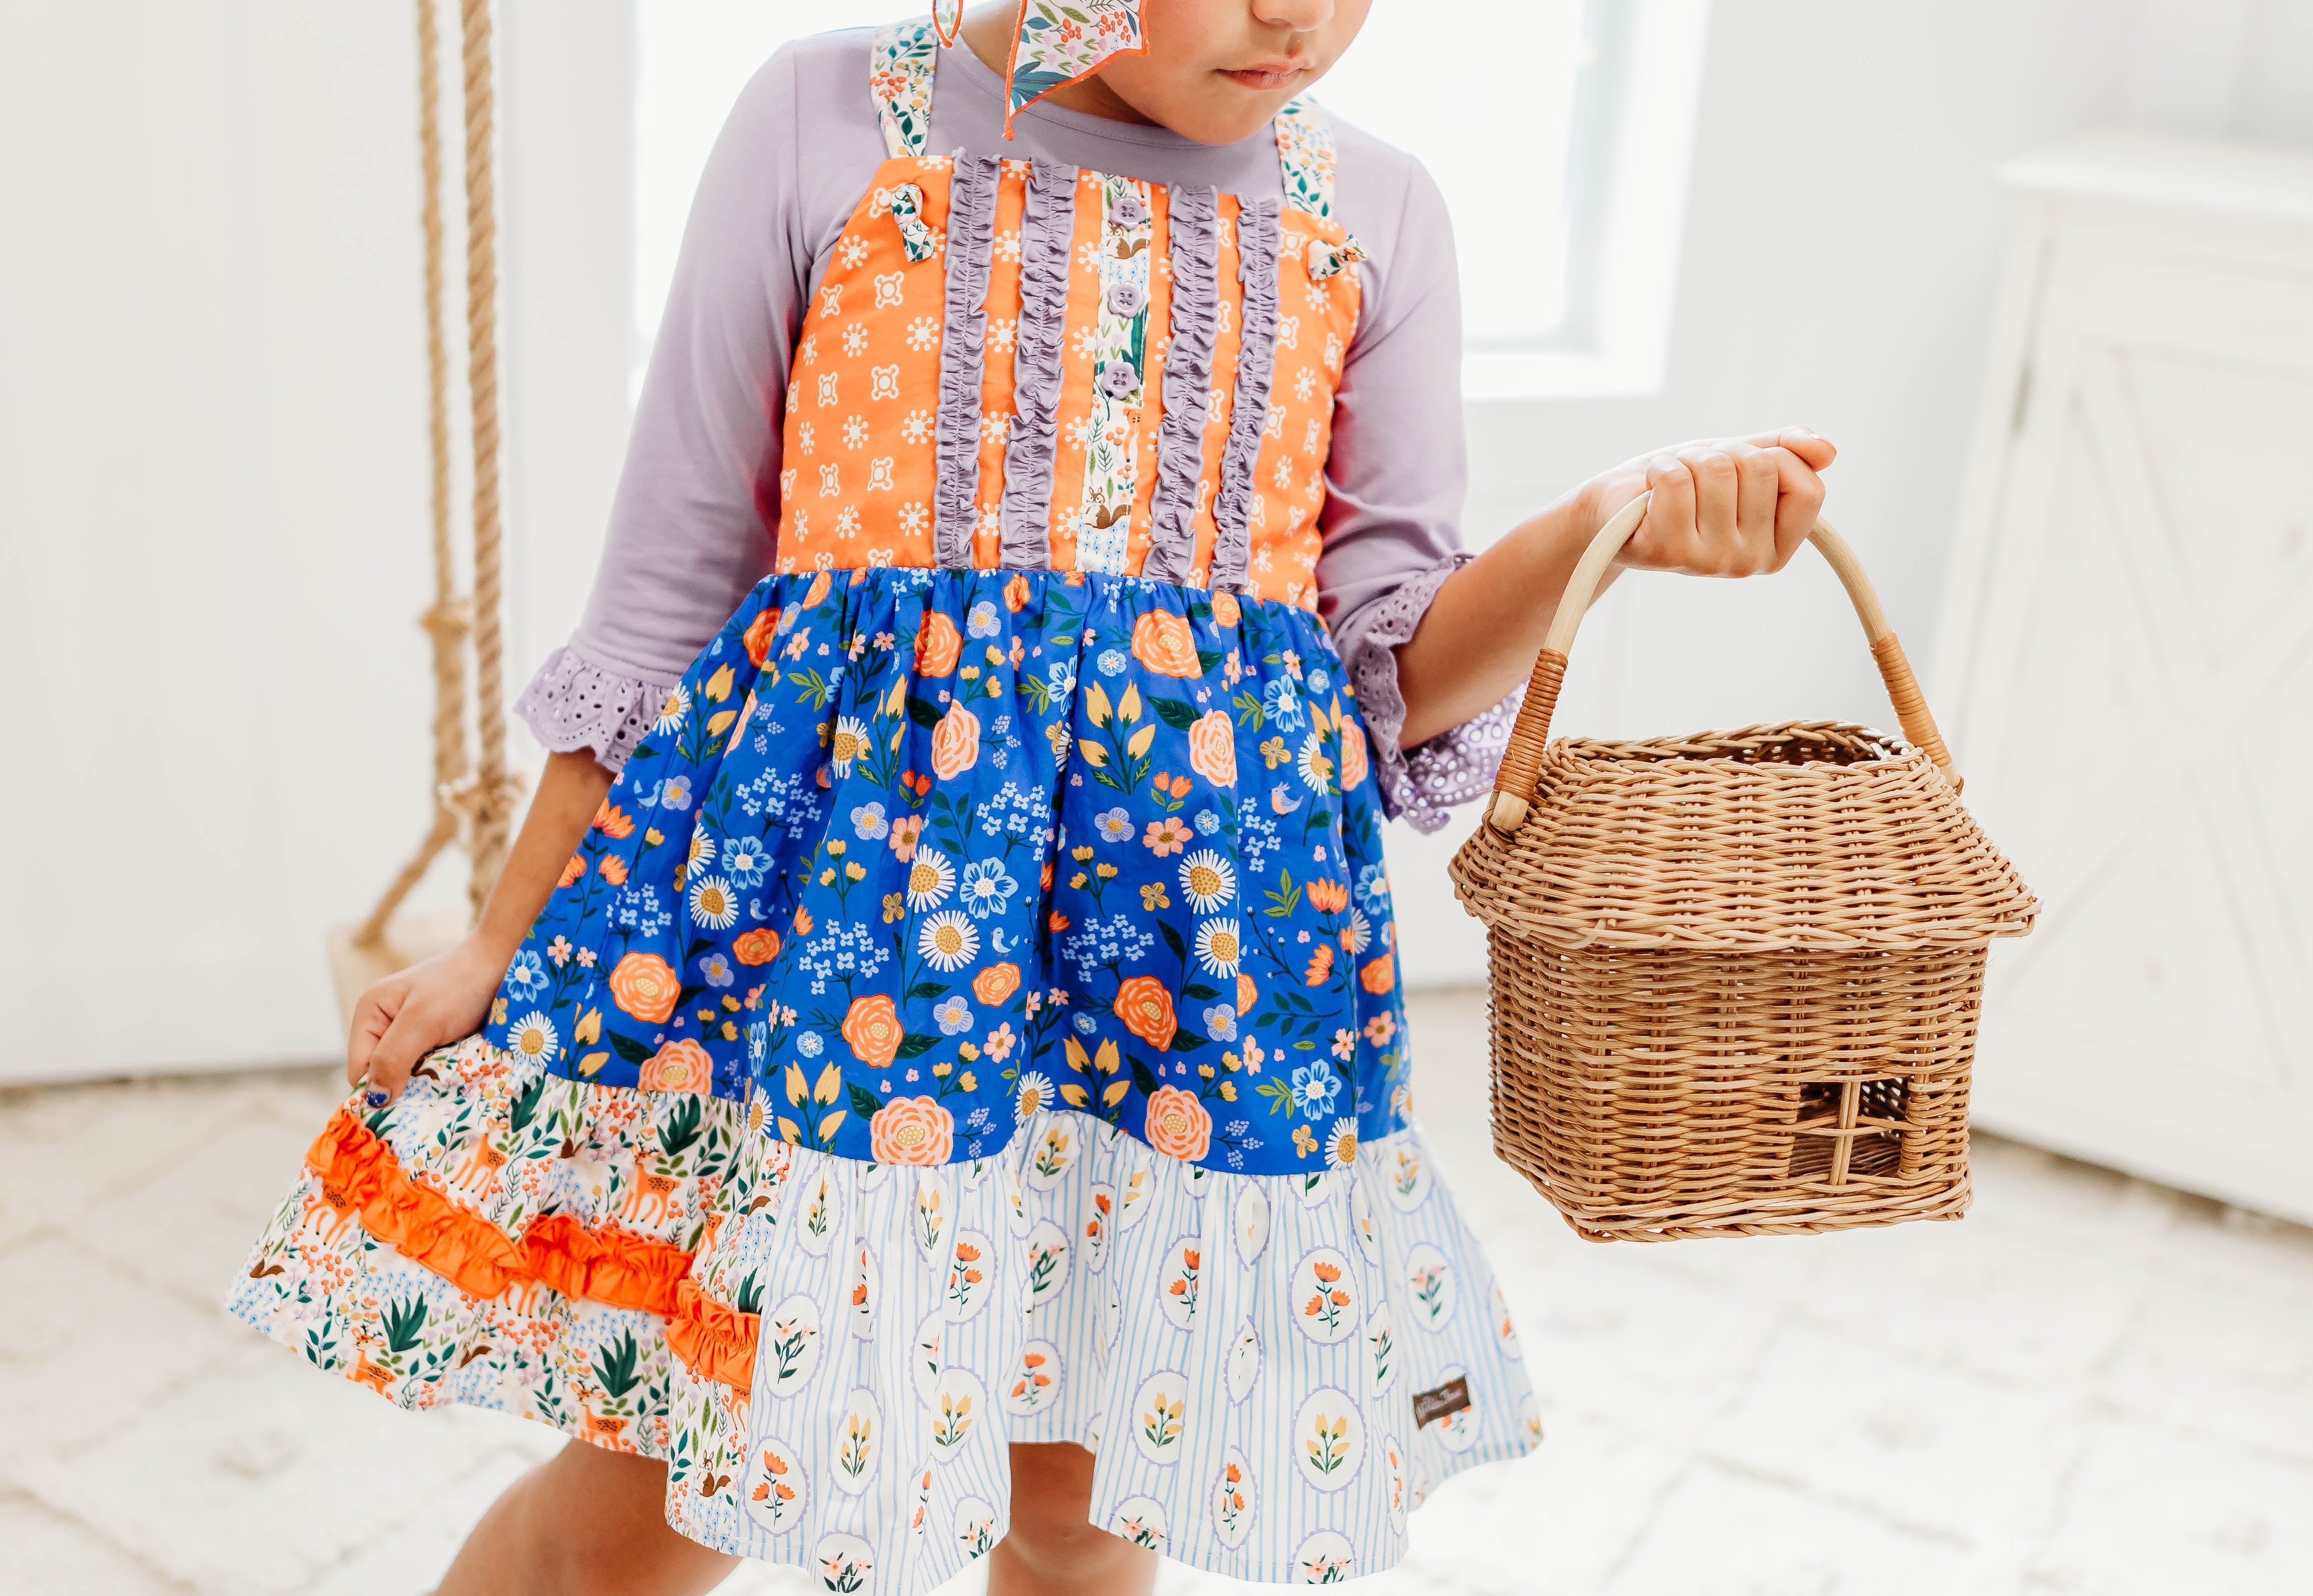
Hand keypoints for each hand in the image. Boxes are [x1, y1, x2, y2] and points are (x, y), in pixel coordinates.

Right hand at [345, 935, 511, 1104]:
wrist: (502, 963)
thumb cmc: (459, 985)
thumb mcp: (422, 1021)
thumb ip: (393, 1057)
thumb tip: (374, 1099)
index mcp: (370, 1015)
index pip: (359, 1070)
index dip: (378, 1091)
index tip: (405, 1108)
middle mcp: (386, 1026)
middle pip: (384, 1075)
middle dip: (406, 1087)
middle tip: (433, 1094)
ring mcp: (412, 1034)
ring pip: (409, 1076)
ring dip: (428, 1083)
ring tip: (450, 1081)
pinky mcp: (435, 1040)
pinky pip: (431, 1069)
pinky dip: (443, 1075)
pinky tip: (459, 1074)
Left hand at [1584, 428, 1835, 576]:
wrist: (1614, 506)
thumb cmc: (1681, 485)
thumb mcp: (1740, 460)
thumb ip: (1786, 452)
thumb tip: (1829, 451)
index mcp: (1778, 547)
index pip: (1809, 488)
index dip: (1774, 459)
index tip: (1742, 466)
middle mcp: (1749, 562)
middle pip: (1760, 468)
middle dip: (1723, 453)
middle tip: (1696, 474)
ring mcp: (1710, 562)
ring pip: (1716, 469)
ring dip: (1687, 459)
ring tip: (1671, 483)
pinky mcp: (1668, 553)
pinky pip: (1677, 479)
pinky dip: (1659, 468)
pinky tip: (1649, 489)